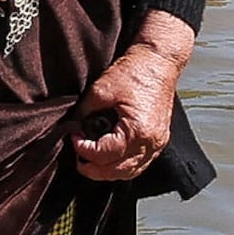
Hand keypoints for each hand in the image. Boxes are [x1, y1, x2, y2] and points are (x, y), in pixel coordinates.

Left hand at [67, 16, 192, 182]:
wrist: (158, 62)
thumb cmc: (135, 72)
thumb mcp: (100, 90)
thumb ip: (85, 112)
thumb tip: (75, 126)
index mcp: (137, 131)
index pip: (105, 155)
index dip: (83, 149)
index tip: (74, 136)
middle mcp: (151, 142)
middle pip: (118, 171)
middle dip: (94, 168)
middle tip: (78, 158)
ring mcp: (158, 143)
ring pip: (130, 172)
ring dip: (108, 171)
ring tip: (91, 161)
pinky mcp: (159, 140)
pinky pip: (140, 163)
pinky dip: (123, 166)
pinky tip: (110, 159)